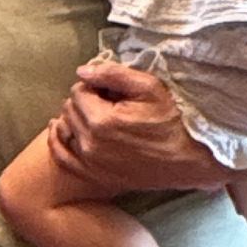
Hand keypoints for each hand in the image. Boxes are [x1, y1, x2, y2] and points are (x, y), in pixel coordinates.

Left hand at [45, 56, 219, 191]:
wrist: (186, 159)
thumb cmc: (170, 121)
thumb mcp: (148, 88)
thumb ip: (112, 74)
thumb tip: (82, 71)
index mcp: (101, 121)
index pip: (78, 91)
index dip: (94, 86)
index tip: (111, 90)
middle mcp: (90, 144)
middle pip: (69, 109)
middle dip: (84, 101)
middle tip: (108, 102)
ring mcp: (90, 163)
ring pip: (64, 129)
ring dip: (75, 118)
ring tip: (96, 115)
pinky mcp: (93, 175)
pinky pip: (62, 156)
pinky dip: (59, 141)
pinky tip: (64, 130)